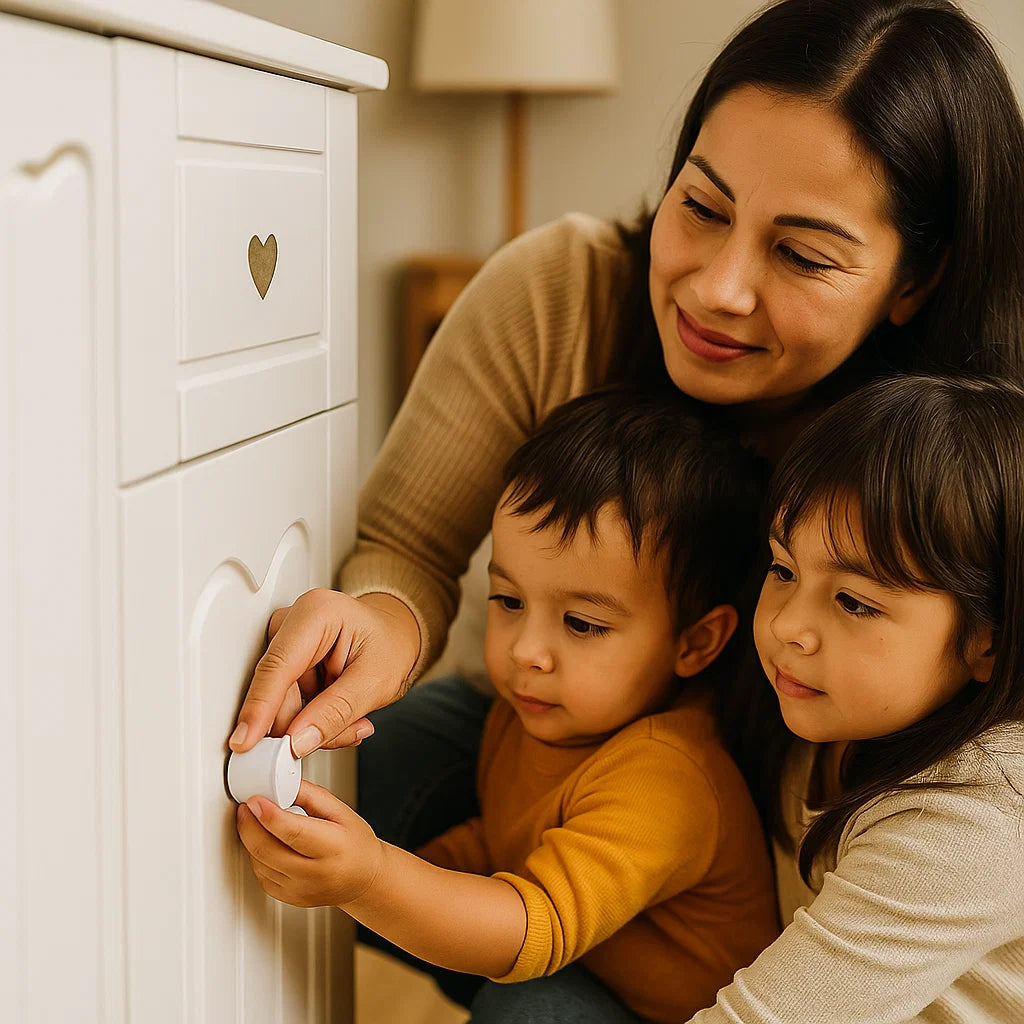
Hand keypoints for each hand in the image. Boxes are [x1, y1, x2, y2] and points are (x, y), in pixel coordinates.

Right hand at [228, 588, 420, 756]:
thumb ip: (335, 714)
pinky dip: (311, 719)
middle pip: (277, 691)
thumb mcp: (375, 683)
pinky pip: (287, 704)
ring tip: (352, 720)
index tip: (246, 740)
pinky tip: (339, 713)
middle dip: (306, 725)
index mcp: (317, 613)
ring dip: (312, 725)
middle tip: (343, 733)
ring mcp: (286, 642)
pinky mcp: (286, 663)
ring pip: (280, 704)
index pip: (278, 666)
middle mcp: (294, 622)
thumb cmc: (392, 646)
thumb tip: (298, 741)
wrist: (397, 637)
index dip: (260, 708)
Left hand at [236, 781, 385, 908]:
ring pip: (260, 863)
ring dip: (250, 839)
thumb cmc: (355, 843)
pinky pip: (261, 876)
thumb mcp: (341, 811)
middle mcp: (315, 873)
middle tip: (247, 806)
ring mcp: (300, 890)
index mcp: (333, 848)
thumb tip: (283, 784)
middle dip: (249, 824)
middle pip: (267, 850)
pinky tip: (265, 843)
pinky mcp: (289, 898)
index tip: (255, 800)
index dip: (269, 815)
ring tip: (256, 821)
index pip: (293, 832)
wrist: (364, 878)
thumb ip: (311, 795)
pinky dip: (257, 857)